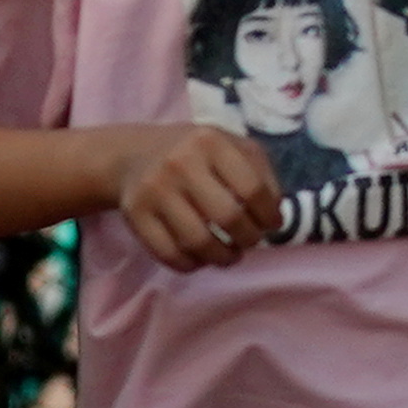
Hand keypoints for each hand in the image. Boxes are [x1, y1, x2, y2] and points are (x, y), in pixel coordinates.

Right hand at [106, 123, 285, 269]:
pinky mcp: (135, 215)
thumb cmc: (196, 154)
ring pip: (198, 242)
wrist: (133, 155)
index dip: (269, 215)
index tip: (272, 225)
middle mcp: (180, 164)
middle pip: (228, 218)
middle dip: (249, 238)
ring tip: (231, 255)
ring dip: (223, 258)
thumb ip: (261, 173)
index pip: (253, 189)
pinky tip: (202, 258)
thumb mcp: (232, 147)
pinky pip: (169, 254)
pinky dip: (192, 265)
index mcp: (211, 142)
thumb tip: (275, 214)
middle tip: (250, 241)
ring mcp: (155, 190)